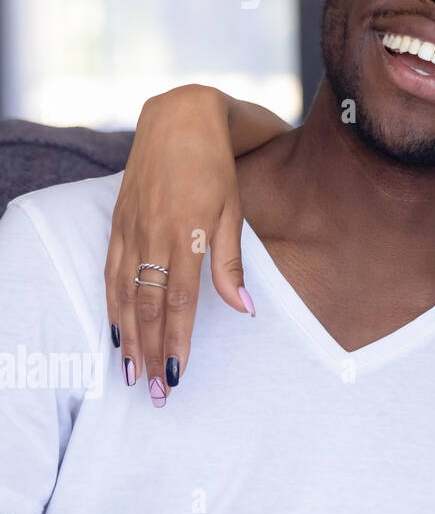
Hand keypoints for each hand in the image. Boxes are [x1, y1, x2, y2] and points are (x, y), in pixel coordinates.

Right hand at [105, 85, 249, 403]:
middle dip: (151, 352)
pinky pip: (110, 274)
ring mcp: (130, 231)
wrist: (179, 121)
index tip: (179, 373)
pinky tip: (116, 332)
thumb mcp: (233, 212)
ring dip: (128, 339)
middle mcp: (153, 236)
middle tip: (155, 392)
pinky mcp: (117, 225)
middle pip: (147, 307)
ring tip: (133, 375)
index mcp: (187, 235)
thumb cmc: (216, 168)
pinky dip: (111, 307)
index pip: (180, 301)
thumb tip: (244, 310)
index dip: (178, 340)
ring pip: (124, 296)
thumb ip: (231, 264)